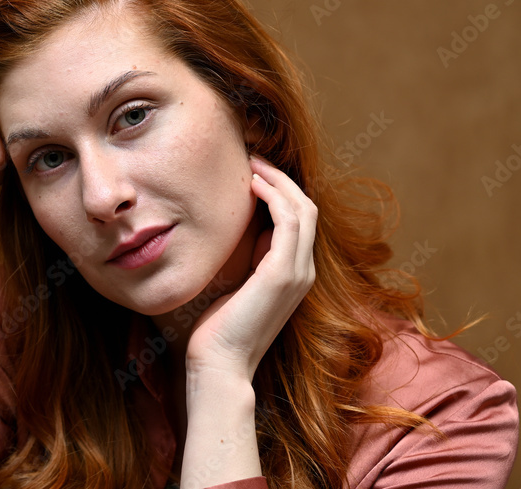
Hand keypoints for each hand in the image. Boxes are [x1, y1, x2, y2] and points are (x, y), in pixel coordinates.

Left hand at [184, 156, 316, 381]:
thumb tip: (227, 225)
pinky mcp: (283, 273)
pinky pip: (290, 220)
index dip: (279, 189)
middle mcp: (303, 270)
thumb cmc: (214, 326)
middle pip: (306, 207)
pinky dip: (275, 196)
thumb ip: (240, 255)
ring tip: (251, 163)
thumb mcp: (231, 281)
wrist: (217, 363)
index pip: (298, 218)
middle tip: (251, 157)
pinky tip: (251, 184)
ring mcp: (298, 272)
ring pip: (303, 209)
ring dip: (278, 180)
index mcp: (292, 272)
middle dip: (280, 178)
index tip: (250, 170)